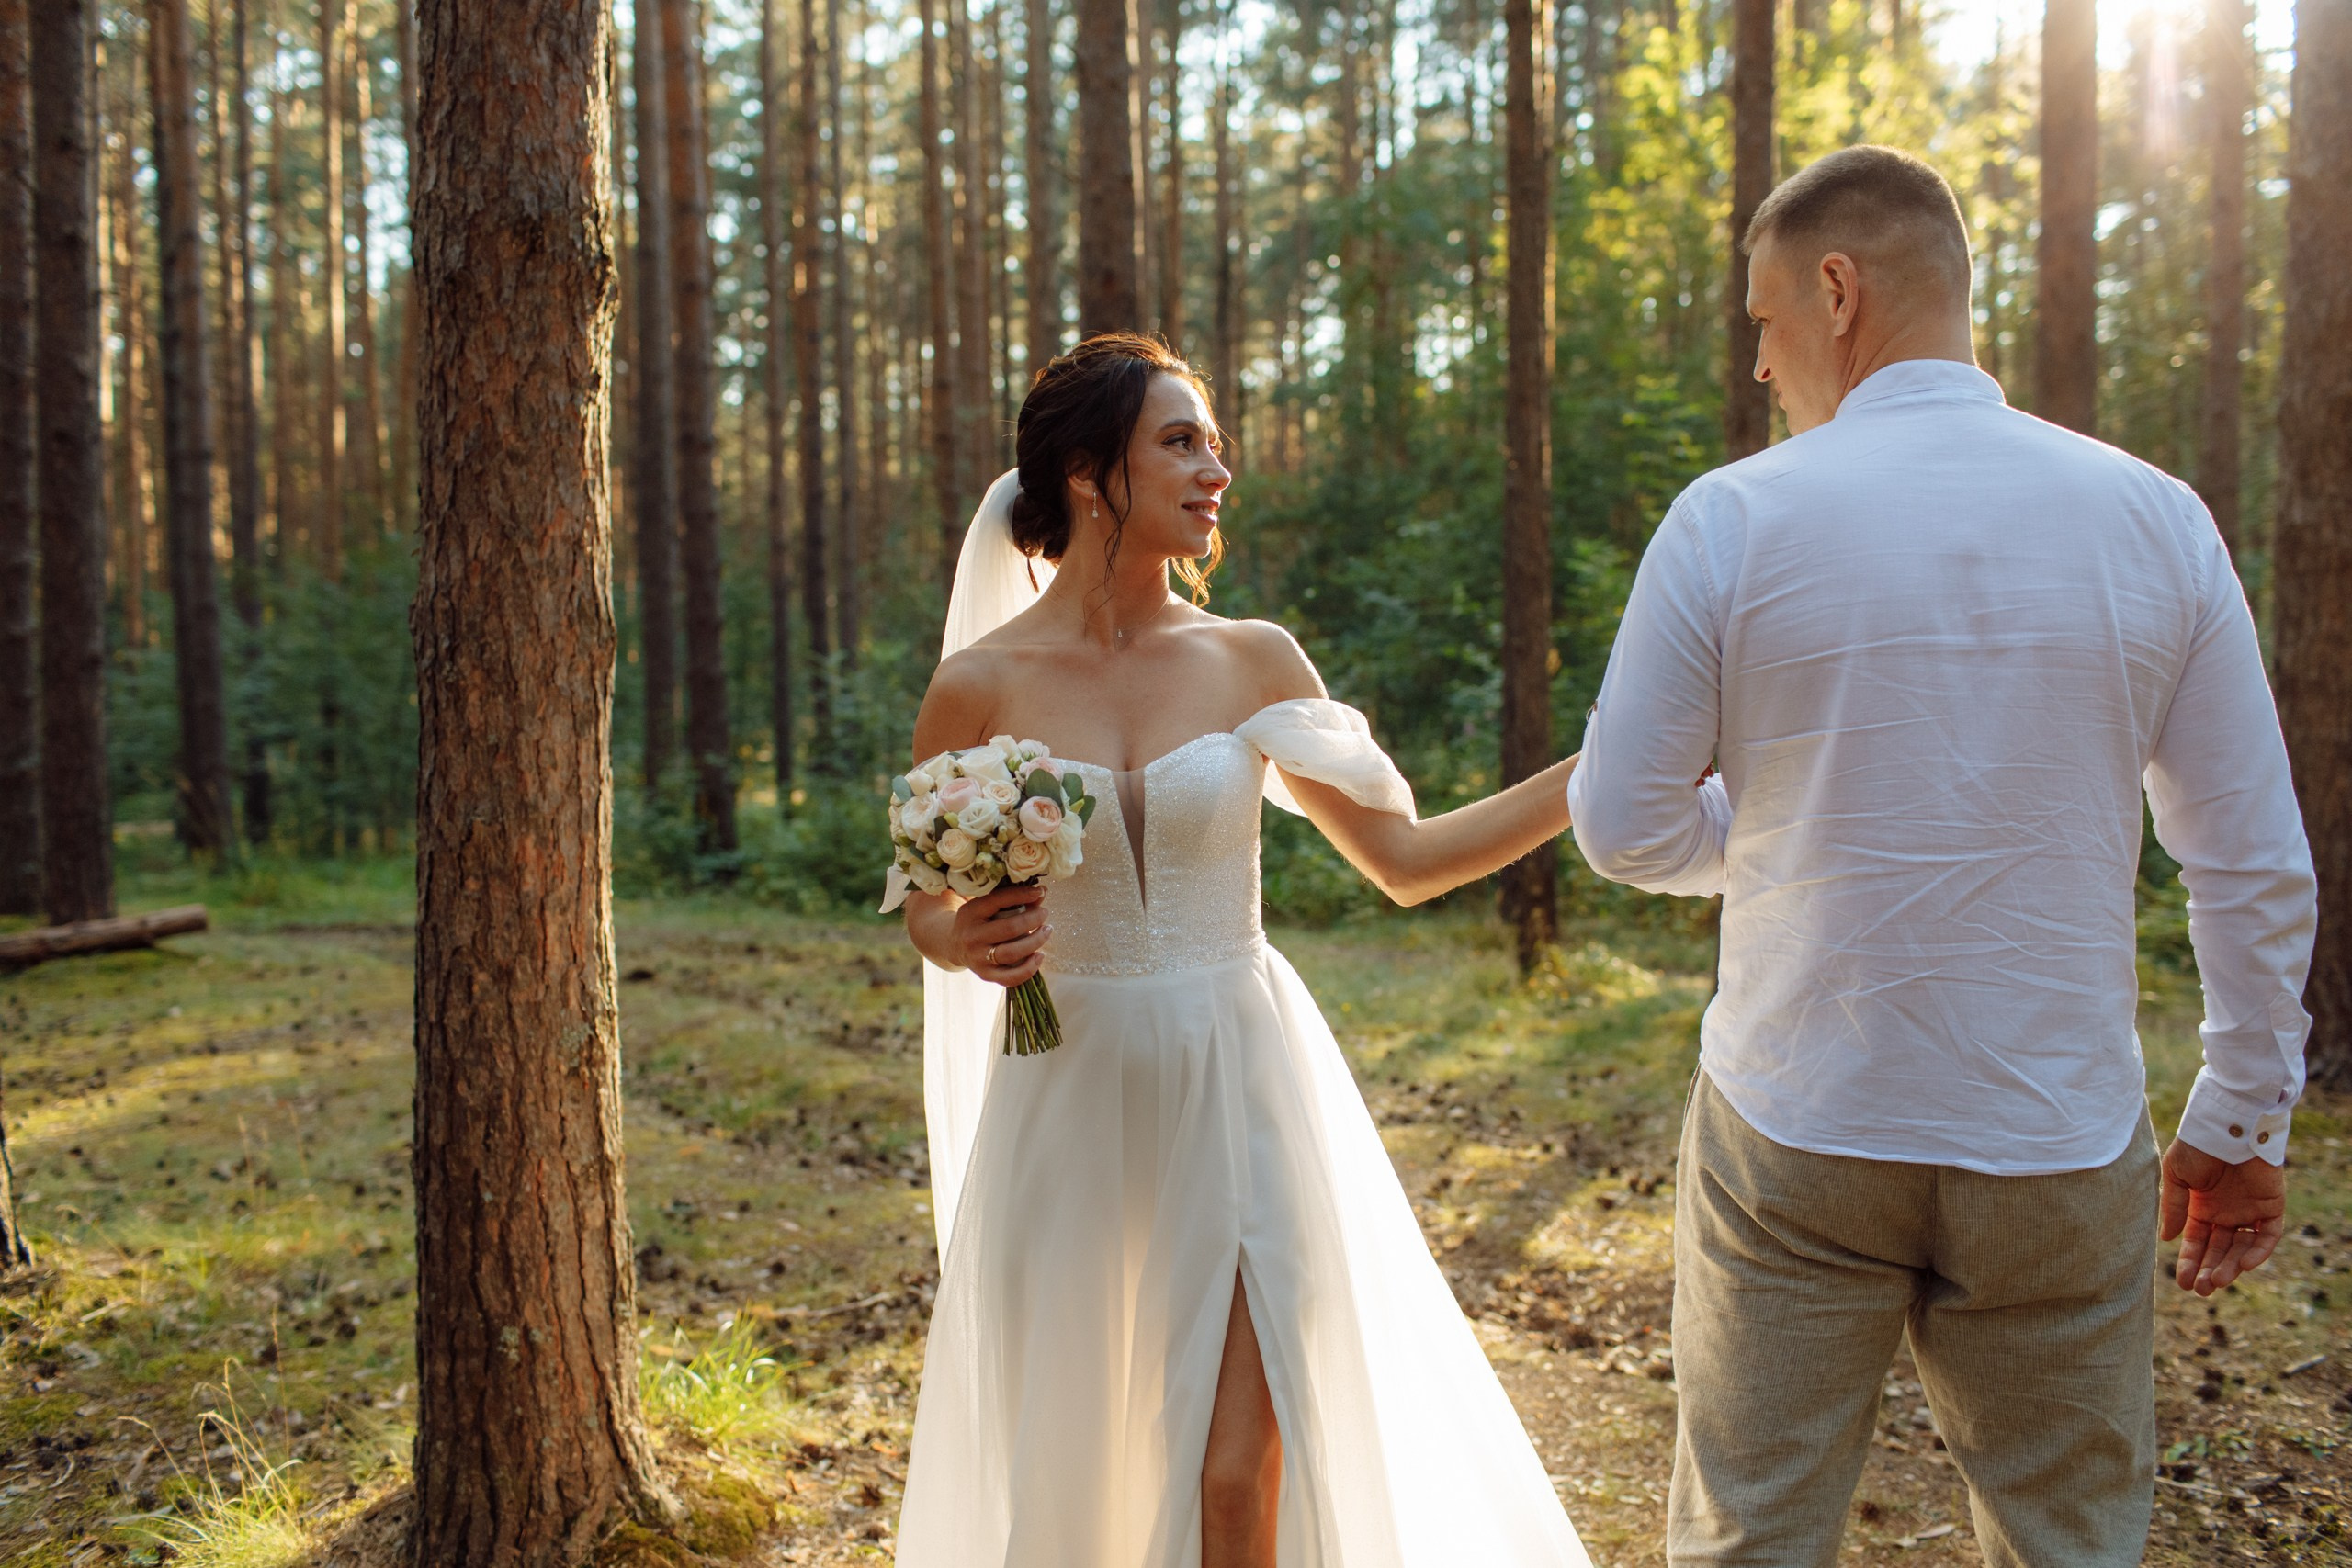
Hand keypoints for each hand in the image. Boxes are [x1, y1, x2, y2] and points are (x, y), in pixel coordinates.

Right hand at [949, 883, 1050, 988]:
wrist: (954, 945)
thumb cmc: (979, 920)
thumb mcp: (987, 906)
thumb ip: (1013, 899)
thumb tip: (1042, 893)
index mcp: (971, 913)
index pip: (998, 900)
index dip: (1022, 895)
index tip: (1039, 892)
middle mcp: (972, 936)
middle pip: (1009, 928)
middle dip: (1033, 919)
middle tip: (1044, 913)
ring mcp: (978, 958)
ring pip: (1011, 953)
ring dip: (1035, 941)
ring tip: (1047, 931)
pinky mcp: (985, 975)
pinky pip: (1010, 977)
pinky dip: (1028, 969)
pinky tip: (1039, 956)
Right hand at [2159, 1138, 2285, 1296]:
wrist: (2227, 1126)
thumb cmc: (2197, 1146)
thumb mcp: (2176, 1177)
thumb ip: (2174, 1208)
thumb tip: (2168, 1240)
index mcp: (2202, 1207)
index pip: (2197, 1242)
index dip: (2190, 1262)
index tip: (2183, 1281)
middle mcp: (2226, 1213)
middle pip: (2219, 1250)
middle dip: (2209, 1270)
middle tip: (2201, 1289)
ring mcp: (2250, 1211)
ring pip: (2242, 1249)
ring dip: (2231, 1267)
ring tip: (2217, 1281)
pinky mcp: (2272, 1207)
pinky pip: (2267, 1236)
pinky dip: (2258, 1252)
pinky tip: (2243, 1265)